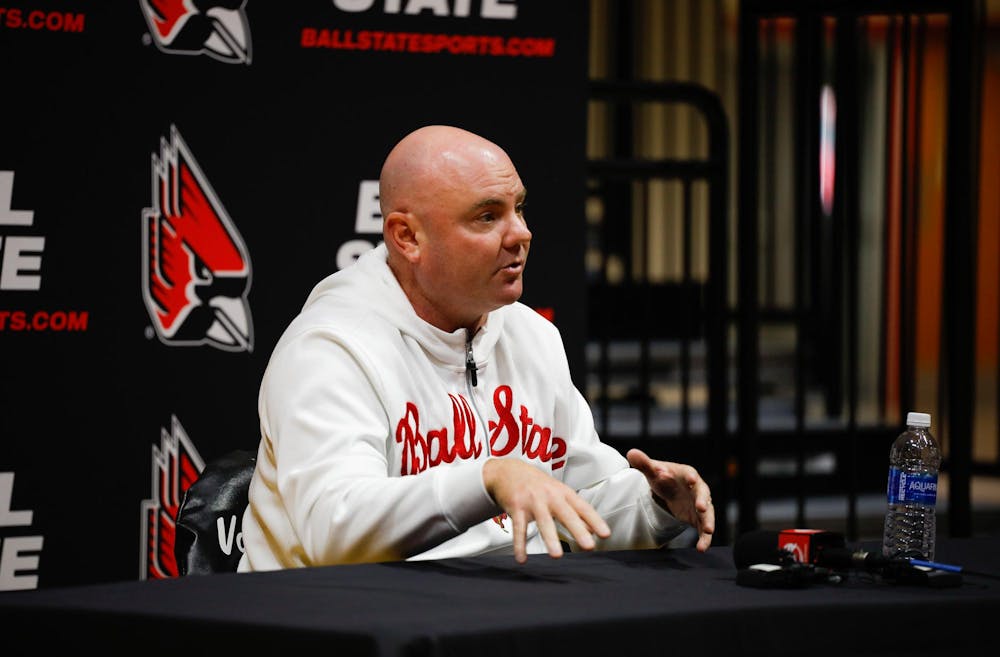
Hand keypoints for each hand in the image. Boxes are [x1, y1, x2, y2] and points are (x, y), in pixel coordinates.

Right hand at [482, 458, 610, 563]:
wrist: (507, 470)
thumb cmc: (536, 484)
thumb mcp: (558, 493)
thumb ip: (575, 511)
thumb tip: (593, 529)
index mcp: (563, 493)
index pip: (582, 508)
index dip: (595, 521)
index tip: (606, 535)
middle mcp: (550, 495)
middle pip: (566, 514)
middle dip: (578, 530)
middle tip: (589, 546)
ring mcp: (532, 500)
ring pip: (543, 521)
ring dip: (550, 538)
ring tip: (557, 556)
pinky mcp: (516, 507)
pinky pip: (519, 528)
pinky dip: (520, 544)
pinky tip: (522, 559)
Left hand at [626, 448, 714, 551]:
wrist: (668, 490)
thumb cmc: (662, 476)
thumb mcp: (652, 471)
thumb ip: (644, 463)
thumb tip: (631, 453)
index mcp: (687, 474)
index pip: (690, 474)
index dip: (691, 477)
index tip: (691, 479)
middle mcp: (697, 489)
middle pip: (703, 494)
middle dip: (703, 500)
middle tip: (701, 507)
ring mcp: (700, 505)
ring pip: (707, 514)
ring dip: (708, 521)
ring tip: (708, 531)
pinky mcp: (698, 519)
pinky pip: (704, 529)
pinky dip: (704, 538)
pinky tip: (702, 548)